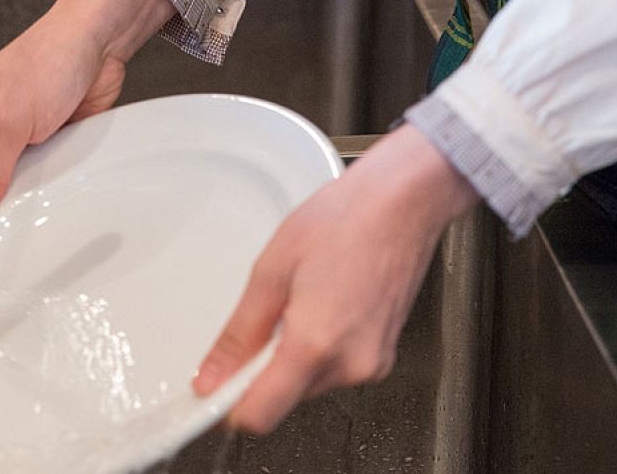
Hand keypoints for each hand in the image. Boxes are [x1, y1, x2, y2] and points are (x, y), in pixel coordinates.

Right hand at [0, 0, 173, 221]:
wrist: (98, 46)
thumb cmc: (48, 60)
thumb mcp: (9, 119)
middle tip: (8, 219)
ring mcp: (12, 143)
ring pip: (8, 190)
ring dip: (23, 196)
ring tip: (35, 194)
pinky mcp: (42, 148)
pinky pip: (38, 181)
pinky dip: (46, 186)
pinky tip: (54, 185)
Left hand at [192, 125, 478, 432]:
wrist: (404, 201)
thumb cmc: (345, 220)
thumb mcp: (271, 271)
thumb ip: (239, 335)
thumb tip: (211, 378)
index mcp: (315, 346)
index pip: (259, 416)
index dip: (229, 405)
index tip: (216, 384)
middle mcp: (349, 366)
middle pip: (284, 399)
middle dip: (264, 370)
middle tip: (268, 314)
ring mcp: (373, 364)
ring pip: (309, 384)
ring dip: (294, 356)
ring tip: (305, 299)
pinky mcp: (385, 356)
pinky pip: (337, 369)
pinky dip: (321, 348)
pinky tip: (327, 303)